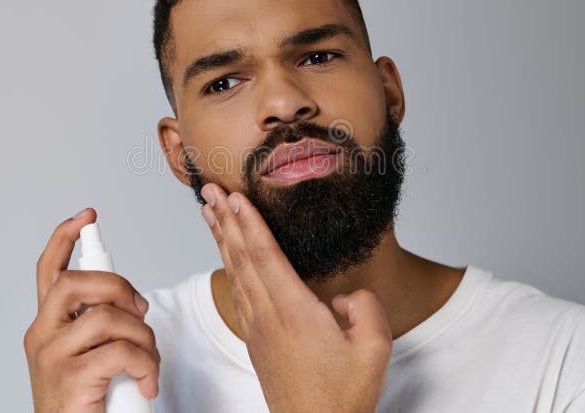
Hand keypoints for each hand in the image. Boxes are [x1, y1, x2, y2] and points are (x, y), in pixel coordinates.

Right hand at [23, 208, 159, 412]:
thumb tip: (131, 304)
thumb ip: (100, 324)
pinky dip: (146, 364)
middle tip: (141, 310)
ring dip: (142, 336)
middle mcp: (41, 336)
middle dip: (117, 286)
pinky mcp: (70, 378)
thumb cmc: (88, 400)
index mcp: (47, 326)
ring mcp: (51, 357)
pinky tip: (148, 382)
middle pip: (74, 283)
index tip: (86, 216)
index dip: (65, 238)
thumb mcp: (90, 354)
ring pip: (106, 317)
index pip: (49, 271)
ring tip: (148, 361)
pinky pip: (121, 352)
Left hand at [200, 184, 391, 412]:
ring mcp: (258, 329)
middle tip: (208, 191)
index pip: (265, 255)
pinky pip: (237, 292)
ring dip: (221, 239)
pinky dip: (228, 266)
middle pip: (241, 257)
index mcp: (294, 311)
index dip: (248, 222)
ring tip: (209, 214)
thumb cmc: (344, 395)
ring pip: (234, 273)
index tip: (234, 196)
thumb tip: (343, 296)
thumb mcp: (376, 347)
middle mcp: (269, 316)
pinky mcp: (256, 340)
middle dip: (224, 220)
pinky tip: (226, 257)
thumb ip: (364, 306)